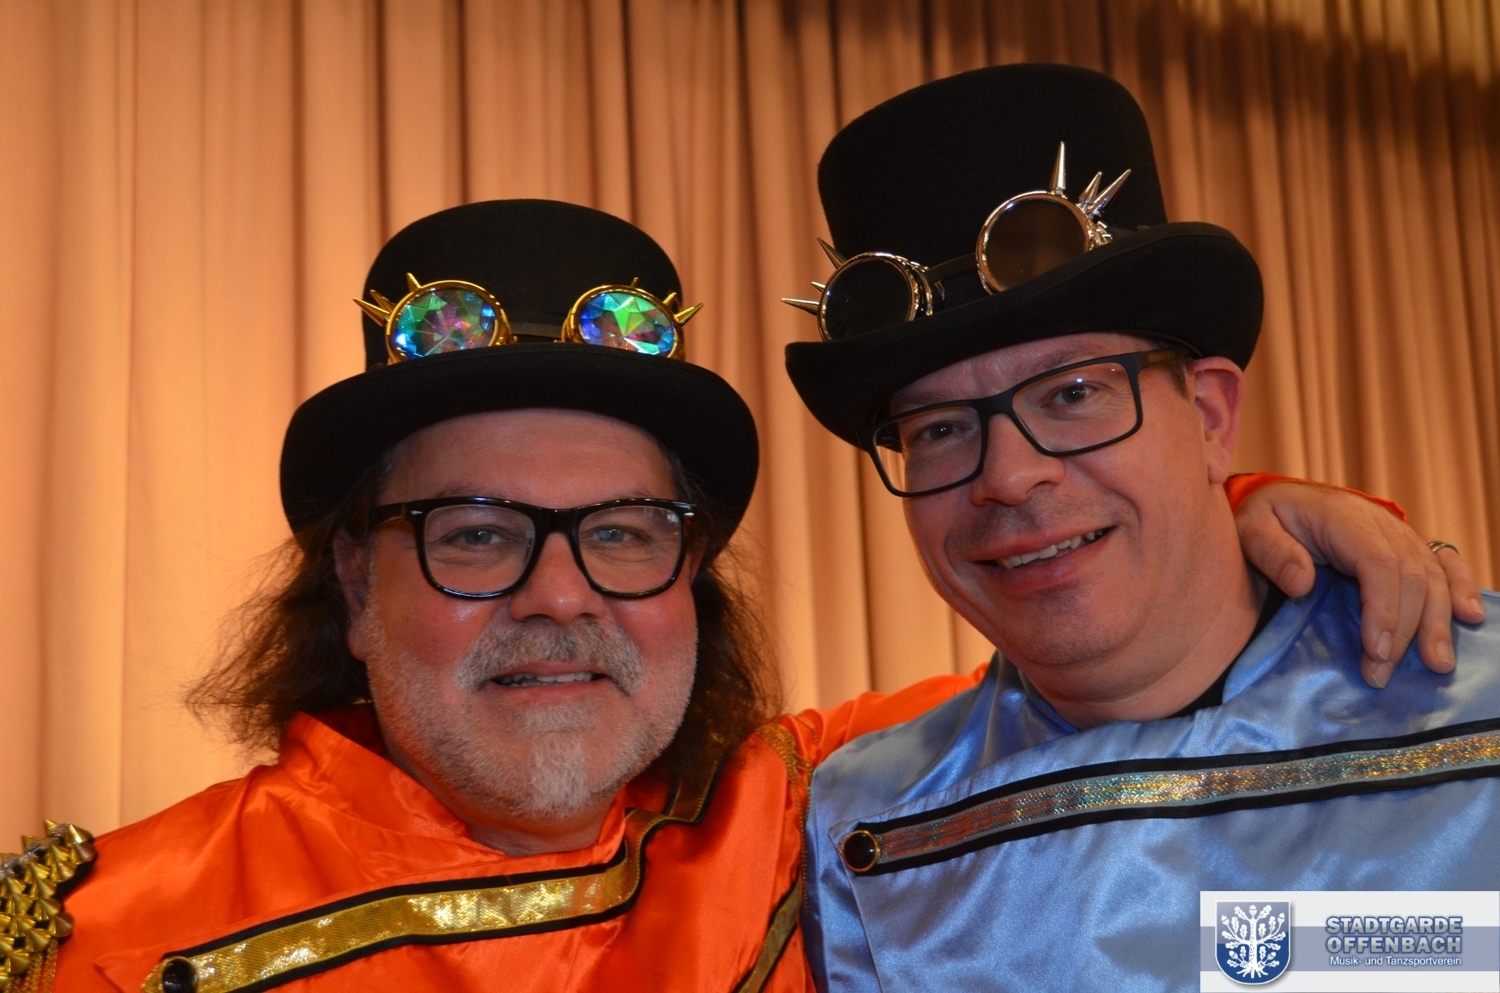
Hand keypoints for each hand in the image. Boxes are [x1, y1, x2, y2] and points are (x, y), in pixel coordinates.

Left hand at [1234, 481, 1484, 686]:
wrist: (1279, 500)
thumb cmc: (1264, 519)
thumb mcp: (1251, 529)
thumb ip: (1272, 553)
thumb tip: (1302, 584)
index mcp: (1342, 517)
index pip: (1377, 563)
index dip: (1383, 609)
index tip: (1376, 651)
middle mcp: (1379, 523)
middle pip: (1410, 576)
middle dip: (1404, 630)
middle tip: (1383, 675)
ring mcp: (1398, 534)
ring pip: (1431, 576)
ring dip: (1437, 622)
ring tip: (1436, 664)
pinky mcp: (1406, 546)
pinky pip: (1442, 563)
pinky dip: (1460, 588)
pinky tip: (1470, 617)